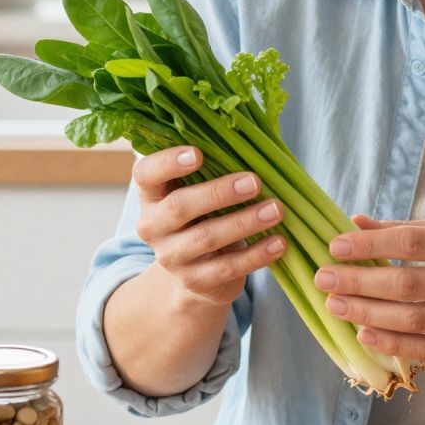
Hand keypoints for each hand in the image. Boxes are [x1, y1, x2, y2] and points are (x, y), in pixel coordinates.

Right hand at [131, 147, 287, 308]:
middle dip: (218, 192)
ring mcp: (171, 257)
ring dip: (245, 222)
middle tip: (254, 181)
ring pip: (207, 238)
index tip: (197, 153)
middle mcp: (153, 226)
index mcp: (152, 195)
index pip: (146, 174)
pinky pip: (227, 267)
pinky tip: (278, 242)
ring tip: (275, 209)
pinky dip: (256, 254)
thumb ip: (213, 170)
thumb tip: (253, 144)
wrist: (196, 275)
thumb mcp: (199, 193)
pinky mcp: (194, 281)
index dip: (167, 162)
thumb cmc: (203, 217)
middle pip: (179, 206)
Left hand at [315, 216, 424, 362]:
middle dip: (360, 282)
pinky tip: (364, 334)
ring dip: (368, 314)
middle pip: (408, 284)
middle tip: (325, 279)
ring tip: (336, 305)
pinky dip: (393, 343)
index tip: (336, 246)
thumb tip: (355, 223)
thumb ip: (407, 228)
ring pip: (413, 319)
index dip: (371, 245)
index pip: (413, 241)